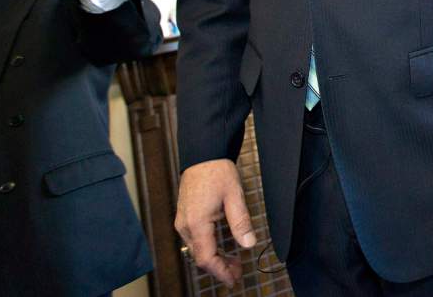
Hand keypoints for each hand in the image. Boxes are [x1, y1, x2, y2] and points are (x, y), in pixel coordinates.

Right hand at [174, 159, 255, 286]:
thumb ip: (241, 222)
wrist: (203, 154)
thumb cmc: (217, 171)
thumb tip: (248, 243)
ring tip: (233, 260)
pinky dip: (209, 247)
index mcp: (197, 223)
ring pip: (198, 249)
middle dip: (220, 267)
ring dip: (215, 257)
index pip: (206, 258)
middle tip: (239, 270)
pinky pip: (195, 239)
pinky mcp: (185, 216)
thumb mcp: (234, 196)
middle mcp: (185, 225)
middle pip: (201, 256)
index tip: (233, 279)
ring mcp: (183, 221)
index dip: (220, 272)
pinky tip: (222, 246)